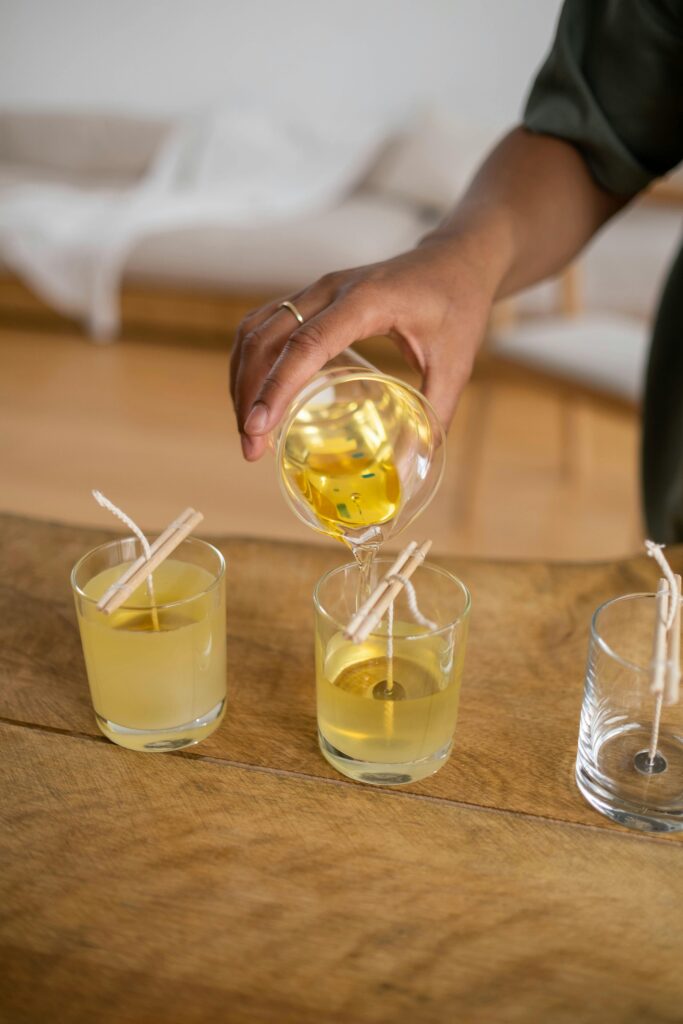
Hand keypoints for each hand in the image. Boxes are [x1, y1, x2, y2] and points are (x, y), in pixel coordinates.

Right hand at [230, 238, 496, 459]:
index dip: (276, 387)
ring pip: (254, 330)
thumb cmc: (458, 304)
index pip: (306, 344)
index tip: (258, 427)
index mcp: (365, 301)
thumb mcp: (456, 363)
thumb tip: (412, 468)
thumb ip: (435, 414)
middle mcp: (329, 290)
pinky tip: (255, 396)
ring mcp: (315, 290)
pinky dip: (250, 362)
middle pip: (266, 339)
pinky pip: (263, 325)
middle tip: (251, 449)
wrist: (455, 260)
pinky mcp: (311, 298)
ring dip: (242, 379)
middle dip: (249, 395)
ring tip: (248, 430)